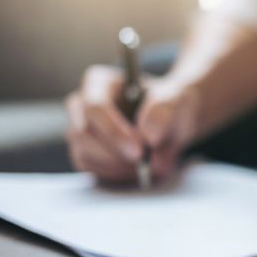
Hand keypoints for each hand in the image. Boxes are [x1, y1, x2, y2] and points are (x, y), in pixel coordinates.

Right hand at [65, 65, 198, 182]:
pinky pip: (89, 167)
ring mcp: (80, 129)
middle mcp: (82, 105)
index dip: (114, 132)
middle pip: (83, 134)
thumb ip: (164, 111)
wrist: (172, 123)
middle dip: (115, 154)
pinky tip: (135, 171)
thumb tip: (149, 136)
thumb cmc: (170, 105)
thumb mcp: (176, 100)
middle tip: (144, 165)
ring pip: (84, 154)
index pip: (94, 107)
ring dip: (116, 167)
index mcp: (100, 82)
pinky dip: (113, 174)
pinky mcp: (85, 151)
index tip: (138, 151)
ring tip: (145, 167)